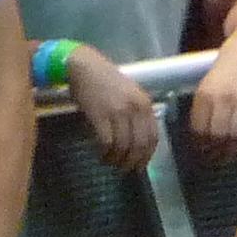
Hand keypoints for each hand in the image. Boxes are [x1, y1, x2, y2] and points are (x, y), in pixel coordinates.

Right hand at [66, 44, 158, 170]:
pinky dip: (105, 152)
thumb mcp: (128, 94)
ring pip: (123, 146)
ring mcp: (118, 112)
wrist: (83, 66)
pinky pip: (107, 142)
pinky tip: (100, 154)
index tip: (139, 165)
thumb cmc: (104, 80)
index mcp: (145, 104)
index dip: (146, 155)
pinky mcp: (100, 116)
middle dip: (132, 162)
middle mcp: (135, 109)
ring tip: (109, 162)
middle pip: (140, 145)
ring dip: (116, 159)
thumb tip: (135, 142)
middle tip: (124, 169)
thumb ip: (135, 114)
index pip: (153, 137)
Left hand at [188, 36, 236, 162]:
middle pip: (217, 135)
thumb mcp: (205, 87)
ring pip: (236, 136)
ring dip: (231, 152)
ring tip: (228, 158)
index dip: (199, 144)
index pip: (199, 128)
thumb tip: (198, 138)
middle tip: (214, 160)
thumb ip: (201, 110)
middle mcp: (223, 100)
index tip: (199, 153)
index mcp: (205, 95)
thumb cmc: (223, 73)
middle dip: (214, 152)